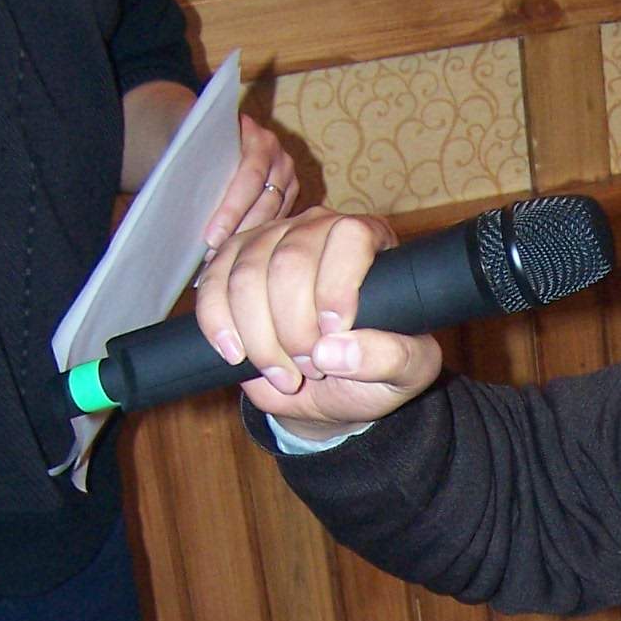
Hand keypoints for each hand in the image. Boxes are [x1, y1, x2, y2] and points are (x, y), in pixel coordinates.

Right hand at [194, 207, 442, 434]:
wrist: (326, 391)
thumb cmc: (375, 371)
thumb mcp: (408, 372)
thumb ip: (391, 358)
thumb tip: (335, 351)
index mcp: (370, 241)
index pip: (349, 237)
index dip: (335, 286)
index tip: (333, 333)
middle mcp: (318, 229)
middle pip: (290, 260)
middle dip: (294, 328)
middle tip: (310, 369)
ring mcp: (270, 240)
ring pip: (246, 274)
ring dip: (260, 336)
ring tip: (283, 372)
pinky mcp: (232, 264)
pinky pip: (212, 284)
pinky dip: (219, 325)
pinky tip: (236, 355)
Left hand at [203, 114, 299, 251]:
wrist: (228, 131)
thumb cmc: (206, 137)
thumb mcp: (201, 136)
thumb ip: (195, 155)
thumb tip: (177, 189)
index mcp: (260, 140)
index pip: (249, 178)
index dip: (230, 210)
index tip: (210, 236)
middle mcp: (281, 159)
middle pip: (265, 202)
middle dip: (238, 230)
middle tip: (214, 253)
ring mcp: (289, 179)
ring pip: (274, 216)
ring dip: (249, 238)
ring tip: (223, 257)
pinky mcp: (291, 195)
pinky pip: (278, 221)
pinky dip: (260, 237)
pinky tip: (240, 252)